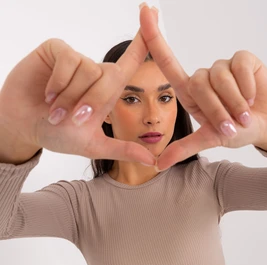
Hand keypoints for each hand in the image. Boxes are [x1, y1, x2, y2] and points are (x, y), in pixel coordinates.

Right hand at [0, 31, 156, 165]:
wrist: (25, 128)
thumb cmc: (58, 134)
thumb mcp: (93, 146)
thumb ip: (122, 150)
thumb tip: (154, 161)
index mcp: (107, 92)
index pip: (130, 63)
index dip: (142, 41)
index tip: (151, 10)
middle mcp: (94, 73)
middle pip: (110, 75)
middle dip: (93, 101)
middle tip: (74, 119)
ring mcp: (76, 60)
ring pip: (87, 70)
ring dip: (71, 97)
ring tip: (55, 111)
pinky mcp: (57, 51)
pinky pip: (68, 60)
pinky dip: (60, 82)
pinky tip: (48, 94)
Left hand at [139, 4, 266, 170]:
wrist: (266, 126)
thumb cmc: (236, 131)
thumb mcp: (209, 140)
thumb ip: (184, 148)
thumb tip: (158, 165)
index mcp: (190, 93)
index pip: (167, 61)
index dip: (154, 37)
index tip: (143, 11)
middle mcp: (203, 77)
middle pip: (198, 82)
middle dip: (216, 109)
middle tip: (232, 124)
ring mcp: (223, 67)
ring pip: (218, 76)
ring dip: (233, 101)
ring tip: (244, 114)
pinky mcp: (242, 59)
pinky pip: (238, 65)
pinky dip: (246, 85)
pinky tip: (252, 95)